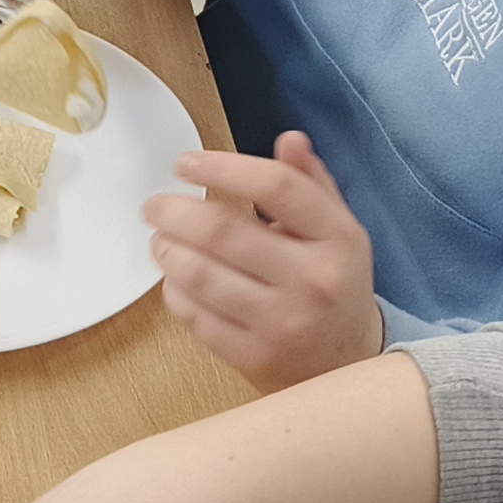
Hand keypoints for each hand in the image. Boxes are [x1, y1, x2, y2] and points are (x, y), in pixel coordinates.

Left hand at [144, 134, 385, 393]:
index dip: (223, 167)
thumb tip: (289, 139)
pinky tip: (175, 277)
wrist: (348, 363)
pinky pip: (196, 317)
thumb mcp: (337, 230)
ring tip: (160, 239)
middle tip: (154, 206)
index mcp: (338, 239)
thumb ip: (311, 184)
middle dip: (175, 212)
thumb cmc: (335, 284)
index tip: (185, 163)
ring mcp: (282, 323)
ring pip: (201, 276)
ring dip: (167, 251)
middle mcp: (313, 280)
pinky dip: (175, 292)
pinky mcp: (255, 357)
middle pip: (224, 232)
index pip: (277, 187)